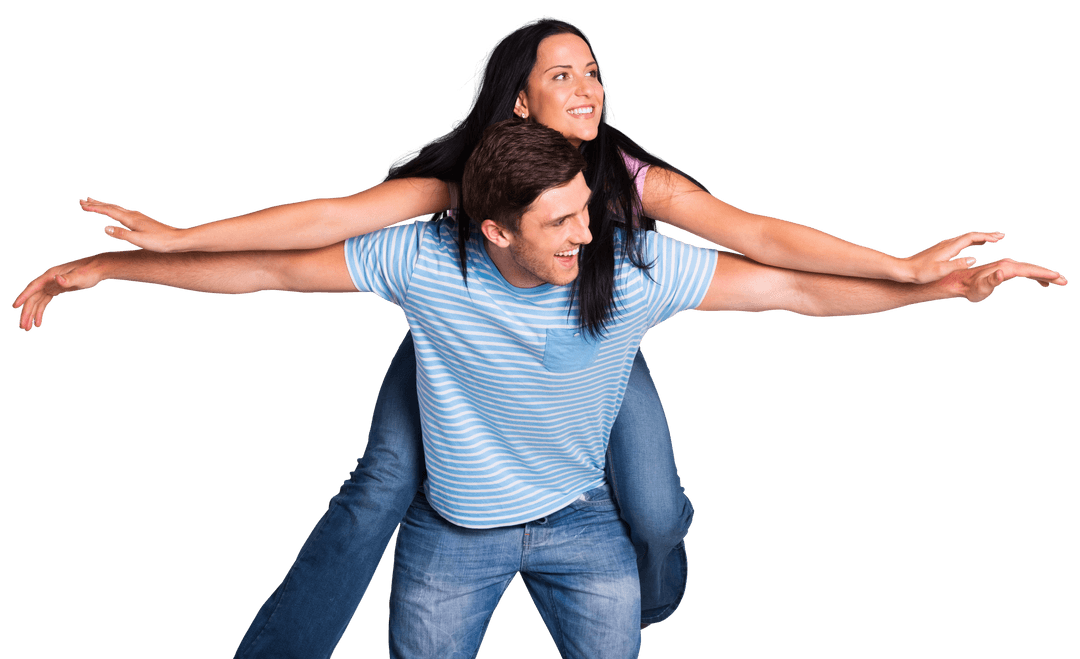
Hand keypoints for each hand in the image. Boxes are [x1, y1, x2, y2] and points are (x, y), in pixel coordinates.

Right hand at [12, 256, 103, 330]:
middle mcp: (48, 280)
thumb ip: (69, 279)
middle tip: (24, 327)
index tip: (15, 306)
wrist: (98, 268)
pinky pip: (44, 301)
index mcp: (50, 276)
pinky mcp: (56, 289)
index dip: (23, 296)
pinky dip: (40, 311)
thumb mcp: (80, 276)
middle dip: (27, 312)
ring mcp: (51, 285)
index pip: (33, 287)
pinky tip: (39, 322)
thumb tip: (57, 279)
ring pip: (37, 301)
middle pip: (33, 297)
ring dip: (32, 314)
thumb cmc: (90, 271)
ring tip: (28, 328)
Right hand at [80, 197, 180, 251]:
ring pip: (117, 208)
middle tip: (81, 200)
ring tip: (94, 202)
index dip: (94, 208)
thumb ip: (122, 234)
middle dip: (95, 204)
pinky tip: (115, 212)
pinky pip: (123, 212)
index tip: (81, 204)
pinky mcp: (142, 220)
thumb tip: (104, 228)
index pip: (108, 211)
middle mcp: (133, 215)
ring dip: (104, 205)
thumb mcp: (140, 240)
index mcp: (131, 220)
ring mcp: (138, 217)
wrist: (178, 240)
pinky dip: (114, 210)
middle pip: (111, 207)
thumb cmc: (160, 242)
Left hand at [899, 231, 1005, 283]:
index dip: (986, 237)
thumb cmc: (921, 272)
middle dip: (987, 235)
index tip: (999, 238)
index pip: (971, 238)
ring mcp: (944, 246)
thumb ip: (957, 264)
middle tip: (1001, 235)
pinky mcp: (941, 249)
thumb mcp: (940, 270)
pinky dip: (972, 242)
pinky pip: (961, 242)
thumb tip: (974, 258)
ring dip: (980, 238)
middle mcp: (947, 243)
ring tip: (993, 239)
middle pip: (970, 236)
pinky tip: (975, 246)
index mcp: (949, 247)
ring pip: (966, 238)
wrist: (904, 269)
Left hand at [938, 258, 1066, 302]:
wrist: (957, 283)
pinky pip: (1022, 271)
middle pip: (1031, 268)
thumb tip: (1003, 272)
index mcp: (1004, 267)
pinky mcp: (1002, 269)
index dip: (1044, 274)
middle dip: (1048, 274)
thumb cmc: (968, 288)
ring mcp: (1005, 266)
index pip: (1028, 270)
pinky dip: (1033, 275)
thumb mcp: (979, 287)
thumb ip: (991, 280)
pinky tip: (1040, 282)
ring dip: (1043, 275)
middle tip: (1064, 282)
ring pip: (1028, 269)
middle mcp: (1006, 264)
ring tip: (1057, 282)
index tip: (1058, 277)